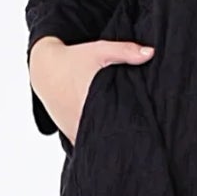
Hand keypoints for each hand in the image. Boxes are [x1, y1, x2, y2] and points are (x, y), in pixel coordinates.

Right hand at [30, 36, 153, 144]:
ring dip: (108, 140)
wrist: (45, 68)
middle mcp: (81, 122)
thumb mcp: (100, 51)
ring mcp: (74, 131)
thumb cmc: (73, 59)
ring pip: (97, 144)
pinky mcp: (70, 134)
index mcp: (91, 104)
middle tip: (138, 134)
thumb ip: (125, 51)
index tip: (144, 128)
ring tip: (125, 136)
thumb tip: (151, 53)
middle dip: (123, 137)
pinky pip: (87, 144)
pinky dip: (96, 142)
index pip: (119, 125)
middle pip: (109, 138)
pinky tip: (108, 137)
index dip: (133, 127)